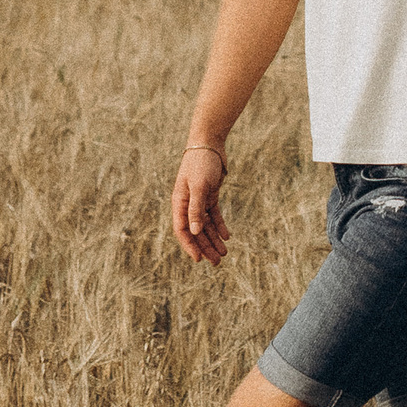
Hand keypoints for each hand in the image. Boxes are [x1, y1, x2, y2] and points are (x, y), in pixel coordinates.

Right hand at [171, 141, 231, 264]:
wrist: (209, 144)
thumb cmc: (200, 163)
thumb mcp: (199, 186)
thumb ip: (196, 209)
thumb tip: (195, 232)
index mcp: (179, 203)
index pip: (182, 230)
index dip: (190, 246)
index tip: (198, 260)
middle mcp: (187, 204)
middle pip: (195, 231)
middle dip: (205, 247)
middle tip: (217, 262)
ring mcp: (198, 200)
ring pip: (206, 225)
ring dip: (214, 239)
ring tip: (224, 254)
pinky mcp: (209, 195)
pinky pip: (214, 215)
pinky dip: (219, 226)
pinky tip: (227, 236)